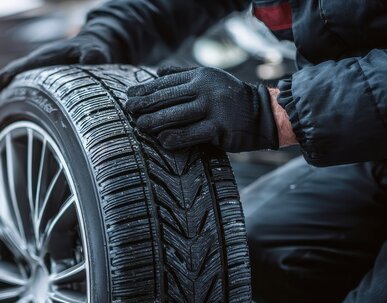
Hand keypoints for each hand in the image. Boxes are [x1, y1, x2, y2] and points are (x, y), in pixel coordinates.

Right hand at [0, 32, 121, 105]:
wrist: (94, 45)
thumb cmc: (93, 49)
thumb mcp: (96, 52)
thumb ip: (92, 56)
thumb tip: (90, 60)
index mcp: (43, 58)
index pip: (17, 68)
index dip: (3, 80)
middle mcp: (35, 64)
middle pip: (8, 76)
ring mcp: (36, 71)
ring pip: (11, 81)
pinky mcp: (40, 77)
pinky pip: (20, 85)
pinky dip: (9, 95)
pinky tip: (6, 108)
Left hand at [126, 66, 278, 152]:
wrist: (263, 113)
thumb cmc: (229, 97)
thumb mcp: (209, 79)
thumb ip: (183, 75)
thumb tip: (157, 72)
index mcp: (200, 76)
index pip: (166, 82)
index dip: (146, 89)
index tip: (129, 95)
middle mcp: (205, 89)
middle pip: (168, 97)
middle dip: (145, 104)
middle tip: (128, 110)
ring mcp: (213, 108)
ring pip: (177, 115)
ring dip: (155, 121)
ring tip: (140, 126)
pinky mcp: (220, 127)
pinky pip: (192, 133)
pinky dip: (176, 137)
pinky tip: (162, 140)